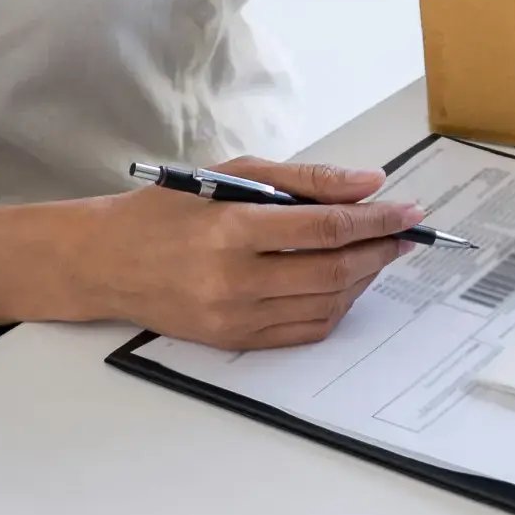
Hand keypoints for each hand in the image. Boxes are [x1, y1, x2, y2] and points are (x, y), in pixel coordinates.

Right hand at [80, 158, 425, 350]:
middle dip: (380, 250)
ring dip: (364, 277)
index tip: (409, 210)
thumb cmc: (170, 209)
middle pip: (334, 269)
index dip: (377, 219)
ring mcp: (234, 315)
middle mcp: (234, 278)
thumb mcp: (233, 174)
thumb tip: (369, 184)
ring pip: (327, 302)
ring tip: (376, 253)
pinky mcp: (234, 340)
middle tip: (403, 233)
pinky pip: (306, 329)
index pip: (326, 227)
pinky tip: (345, 282)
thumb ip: (306, 179)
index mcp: (232, 228)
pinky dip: (337, 305)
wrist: (105, 261)